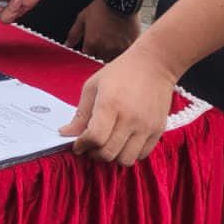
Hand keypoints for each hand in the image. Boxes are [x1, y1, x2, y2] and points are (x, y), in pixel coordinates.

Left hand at [59, 42, 176, 165]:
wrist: (155, 64)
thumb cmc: (121, 72)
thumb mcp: (93, 86)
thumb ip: (80, 113)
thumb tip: (66, 134)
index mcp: (110, 104)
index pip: (94, 137)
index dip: (82, 145)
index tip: (78, 145)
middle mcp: (130, 118)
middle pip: (108, 153)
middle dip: (93, 154)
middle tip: (89, 147)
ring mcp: (146, 126)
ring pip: (125, 159)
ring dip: (112, 157)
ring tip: (107, 145)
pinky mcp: (158, 130)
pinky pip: (142, 155)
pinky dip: (129, 154)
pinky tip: (123, 142)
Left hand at [64, 0, 140, 61]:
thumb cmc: (102, 7)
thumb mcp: (83, 17)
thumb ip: (74, 33)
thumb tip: (67, 44)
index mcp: (91, 42)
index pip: (87, 57)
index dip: (89, 52)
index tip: (91, 48)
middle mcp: (105, 48)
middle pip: (100, 60)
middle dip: (99, 54)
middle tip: (102, 43)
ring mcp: (118, 48)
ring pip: (113, 59)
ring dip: (111, 54)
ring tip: (112, 42)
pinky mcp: (130, 45)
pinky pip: (125, 55)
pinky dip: (122, 51)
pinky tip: (121, 42)